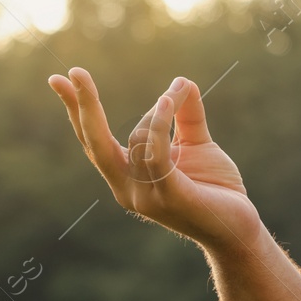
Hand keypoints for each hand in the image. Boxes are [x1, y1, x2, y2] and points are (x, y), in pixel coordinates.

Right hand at [48, 67, 260, 250]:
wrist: (240, 229)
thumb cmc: (217, 189)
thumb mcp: (198, 145)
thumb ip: (186, 115)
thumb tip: (182, 80)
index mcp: (127, 176)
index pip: (94, 141)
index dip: (77, 110)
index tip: (59, 79)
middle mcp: (128, 188)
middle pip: (95, 143)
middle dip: (83, 107)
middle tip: (74, 72)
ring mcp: (145, 196)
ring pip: (137, 140)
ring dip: (158, 110)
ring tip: (177, 90)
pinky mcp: (169, 196)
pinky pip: (156, 153)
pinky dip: (159, 124)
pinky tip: (168, 101)